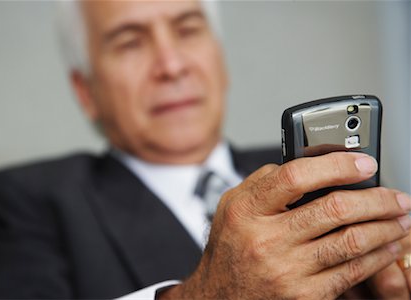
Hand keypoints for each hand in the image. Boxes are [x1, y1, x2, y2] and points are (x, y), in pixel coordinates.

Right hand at [160, 152, 410, 298]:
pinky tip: (387, 245)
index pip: (296, 177)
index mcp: (247, 210)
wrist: (219, 295)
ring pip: (350, 241)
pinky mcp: (304, 294)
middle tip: (395, 195)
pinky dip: (376, 256)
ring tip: (400, 217)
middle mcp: (266, 240)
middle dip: (375, 199)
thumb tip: (308, 165)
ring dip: (384, 226)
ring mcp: (286, 270)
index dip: (336, 165)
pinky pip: (350, 272)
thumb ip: (264, 180)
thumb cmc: (230, 247)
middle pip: (333, 209)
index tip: (362, 163)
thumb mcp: (231, 205)